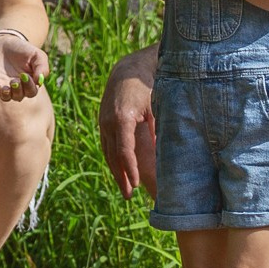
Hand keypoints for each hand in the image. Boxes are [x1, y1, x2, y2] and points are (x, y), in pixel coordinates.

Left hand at [0, 32, 48, 101]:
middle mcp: (17, 88)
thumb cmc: (23, 49)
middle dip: (17, 90)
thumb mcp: (37, 55)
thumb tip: (40, 81)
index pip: (31, 91)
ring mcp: (4, 86)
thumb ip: (42, 67)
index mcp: (29, 83)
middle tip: (14, 80)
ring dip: (6, 95)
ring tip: (5, 88)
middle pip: (19, 96)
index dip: (29, 87)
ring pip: (6, 97)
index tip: (25, 76)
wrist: (3, 42)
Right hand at [99, 49, 157, 197]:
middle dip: (121, 177)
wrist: (128, 70)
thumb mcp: (157, 106)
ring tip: (126, 190)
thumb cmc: (147, 88)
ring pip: (107, 153)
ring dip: (116, 172)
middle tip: (129, 196)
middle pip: (113, 156)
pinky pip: (107, 146)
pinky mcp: (103, 122)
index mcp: (123, 118)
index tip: (137, 184)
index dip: (130, 169)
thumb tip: (166, 152)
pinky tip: (120, 171)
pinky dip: (113, 160)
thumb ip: (159, 129)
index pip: (124, 151)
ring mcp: (103, 122)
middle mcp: (109, 122)